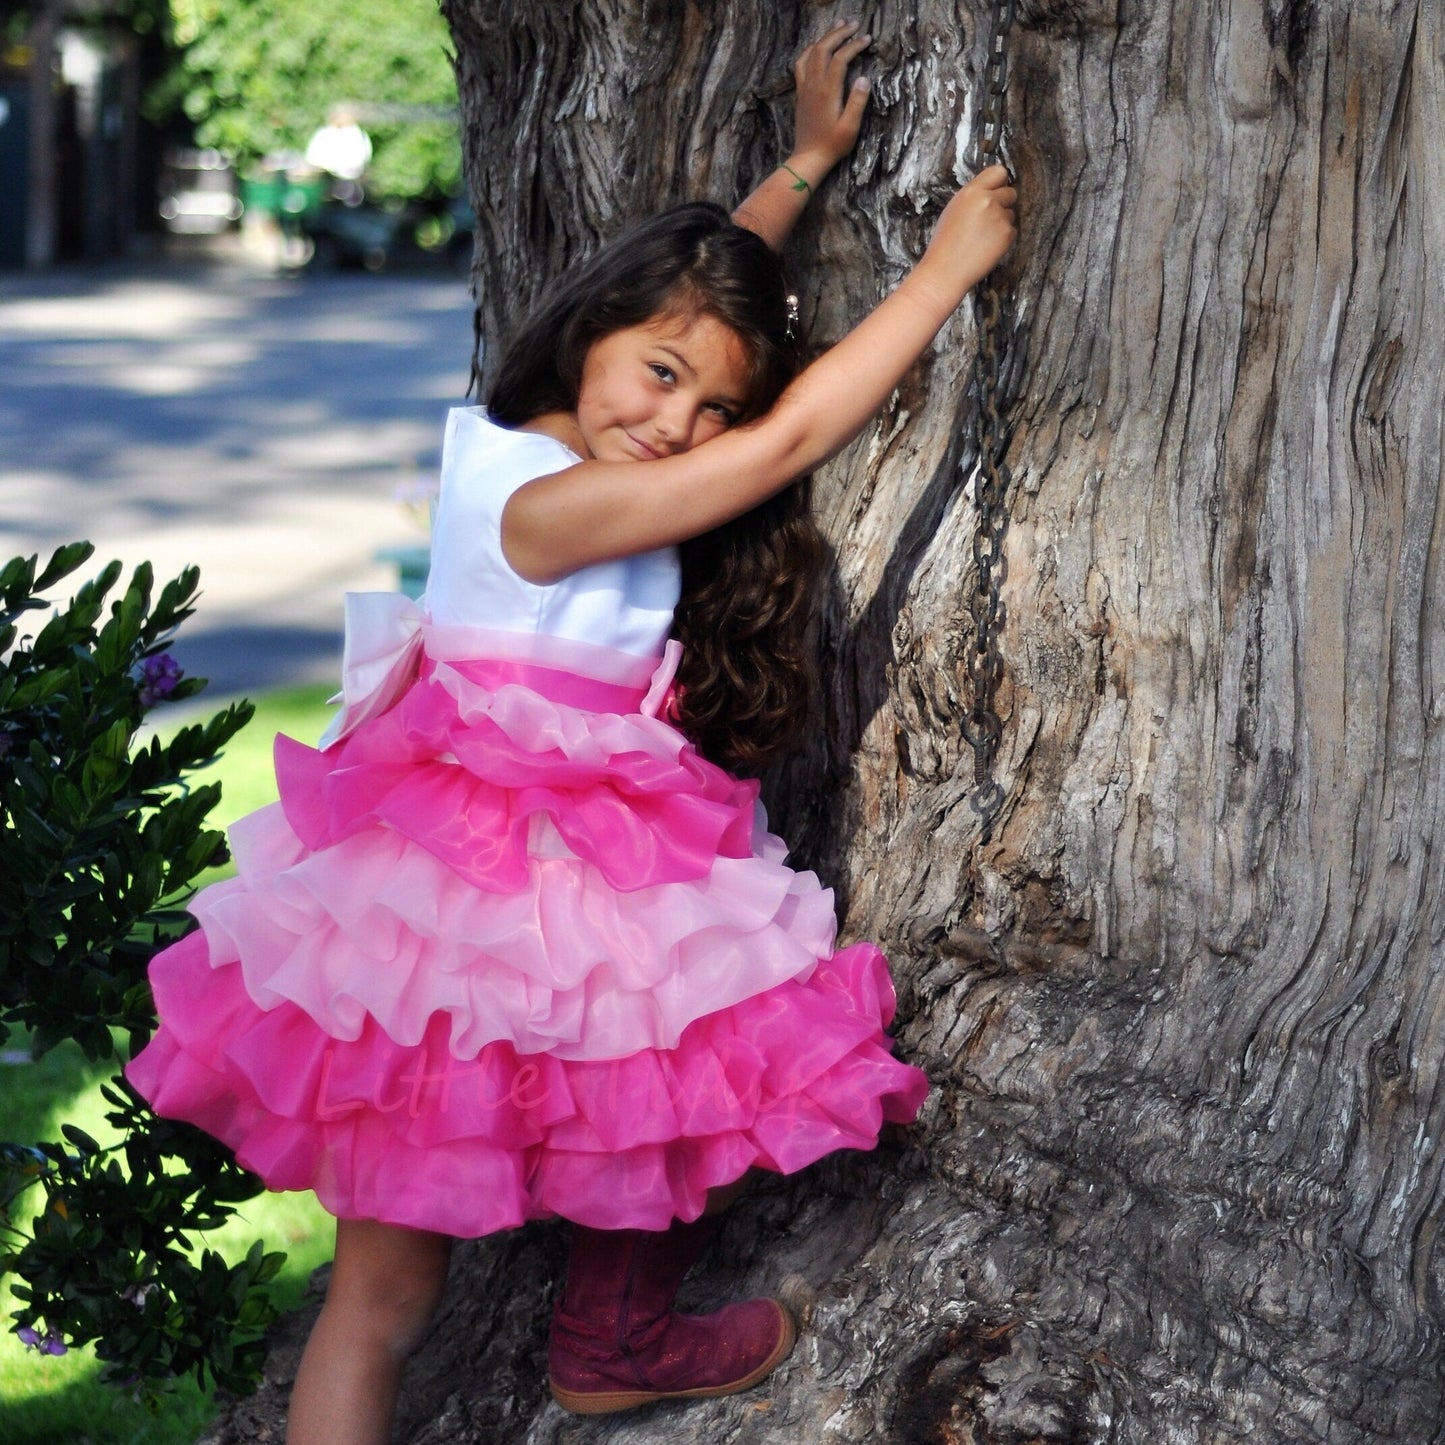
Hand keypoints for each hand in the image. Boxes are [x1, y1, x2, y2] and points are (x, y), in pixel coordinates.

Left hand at [790, 20, 871, 177]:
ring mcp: (805, 88)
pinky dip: (810, 50)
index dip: (854, 45)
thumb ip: (858, 102)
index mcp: (828, 92)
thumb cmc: (832, 145)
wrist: (809, 158)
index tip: (867, 39)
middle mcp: (814, 85)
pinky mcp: (801, 93)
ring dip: (824, 37)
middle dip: (839, 33)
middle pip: (823, 49)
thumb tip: (864, 78)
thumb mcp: (850, 128)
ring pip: (811, 53)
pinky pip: (801, 63)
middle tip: (854, 24)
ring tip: (838, 27)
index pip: (841, 58)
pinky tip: (817, 47)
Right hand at [911, 165, 1018, 311]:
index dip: (999, 182)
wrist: (946, 271)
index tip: (996, 191)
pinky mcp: (1007, 234)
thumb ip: (973, 197)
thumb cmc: (945, 244)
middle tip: (988, 219)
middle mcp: (988, 201)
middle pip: (1010, 192)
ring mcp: (999, 217)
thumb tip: (990, 191)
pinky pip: (1012, 230)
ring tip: (982, 237)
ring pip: (1011, 213)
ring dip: (1002, 222)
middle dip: (1003, 203)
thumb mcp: (953, 210)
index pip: (998, 171)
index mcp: (971, 192)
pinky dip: (1003, 238)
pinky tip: (987, 247)